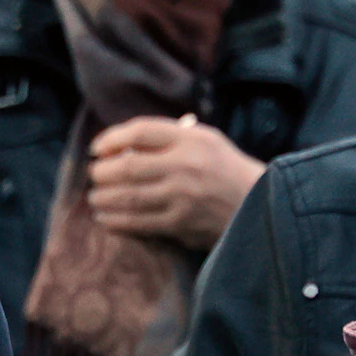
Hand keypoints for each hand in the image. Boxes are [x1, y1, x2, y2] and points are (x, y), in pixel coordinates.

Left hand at [86, 115, 264, 249]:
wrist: (260, 204)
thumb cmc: (227, 170)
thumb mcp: (207, 140)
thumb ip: (169, 137)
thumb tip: (122, 147)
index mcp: (192, 140)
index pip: (140, 132)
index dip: (111, 139)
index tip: (97, 149)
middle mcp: (186, 166)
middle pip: (128, 166)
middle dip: (103, 173)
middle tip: (96, 176)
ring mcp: (183, 197)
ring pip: (128, 196)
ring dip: (104, 198)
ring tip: (96, 199)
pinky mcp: (182, 224)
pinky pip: (139, 222)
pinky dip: (117, 221)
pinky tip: (106, 219)